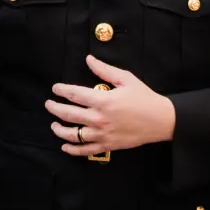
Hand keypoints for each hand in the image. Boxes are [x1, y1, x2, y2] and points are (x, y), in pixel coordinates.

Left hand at [46, 56, 178, 156]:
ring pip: (73, 134)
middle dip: (54, 108)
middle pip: (68, 114)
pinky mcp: (107, 145)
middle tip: (48, 104)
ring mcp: (102, 134)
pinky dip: (73, 149)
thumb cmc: (144, 98)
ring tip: (53, 125)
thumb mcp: (126, 79)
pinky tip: (65, 146)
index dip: (62, 90)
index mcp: (103, 100)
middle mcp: (99, 118)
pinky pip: (85, 150)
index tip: (55, 88)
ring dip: (59, 130)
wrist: (161, 120)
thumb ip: (105, 70)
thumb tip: (89, 59)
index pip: (74, 94)